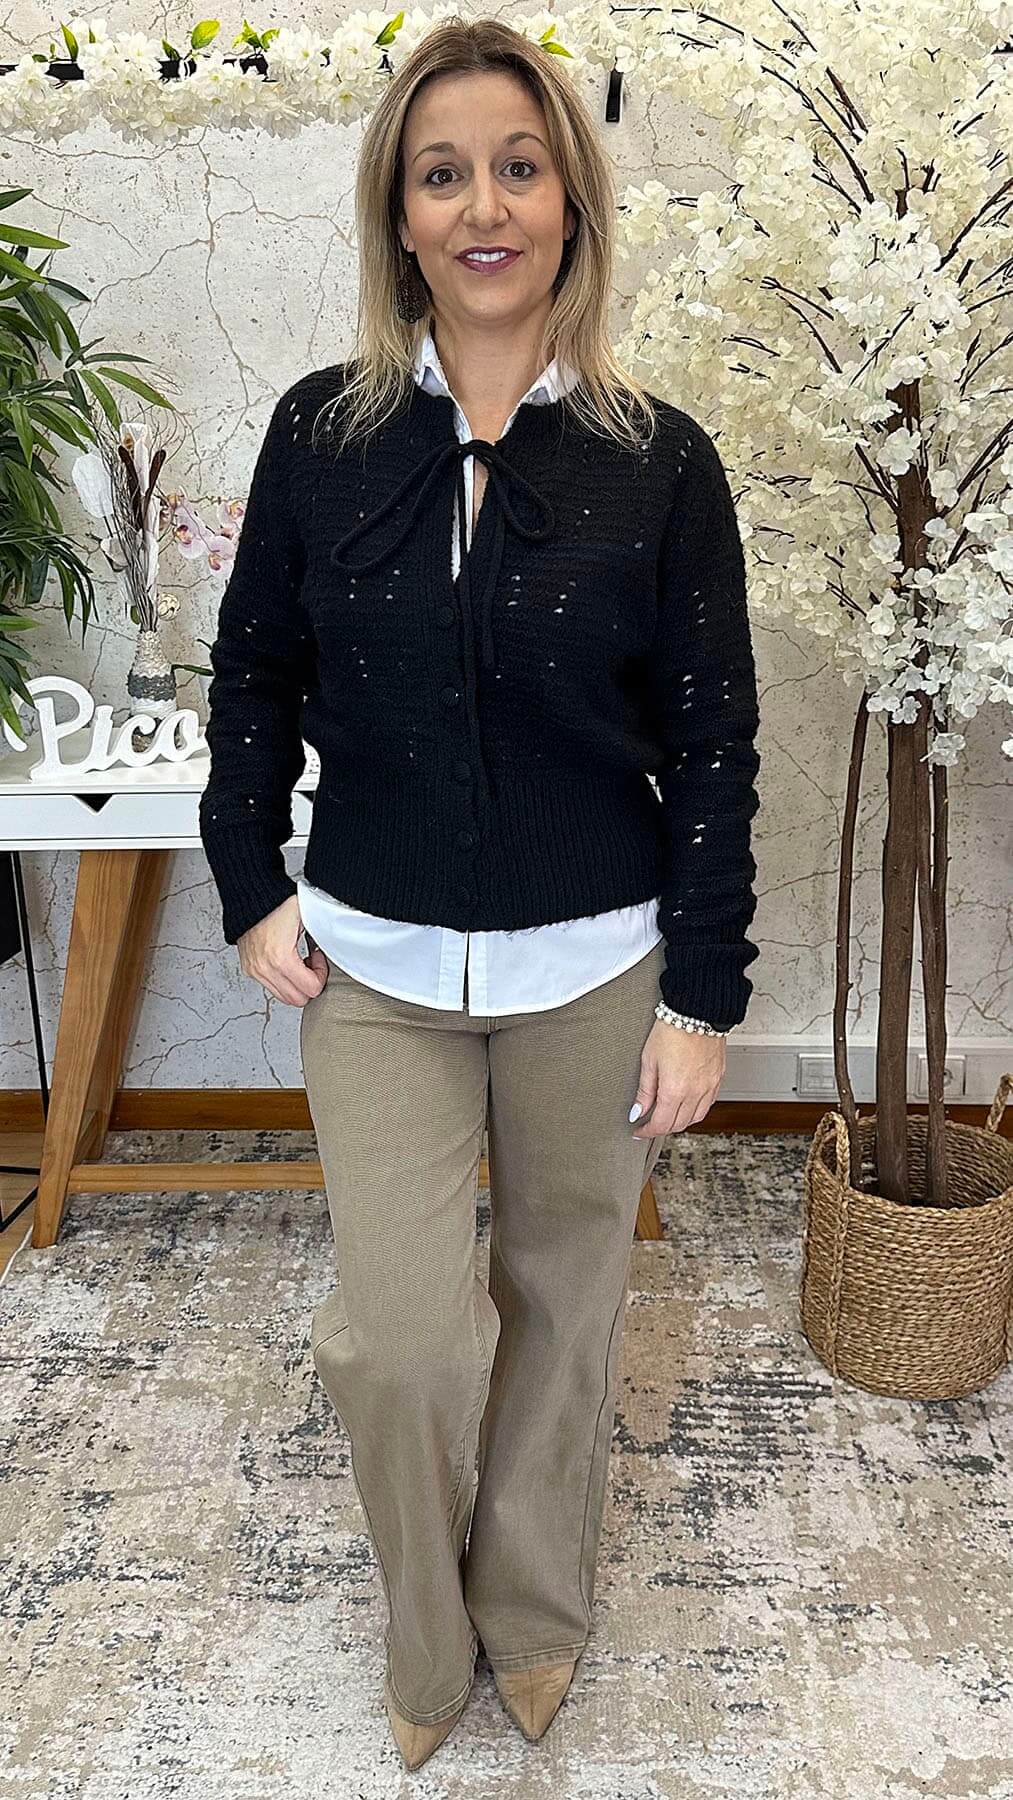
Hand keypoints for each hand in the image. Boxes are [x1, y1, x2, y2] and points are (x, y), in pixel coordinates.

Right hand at [237, 894, 327, 1005]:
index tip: (318, 959)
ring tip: (299, 964)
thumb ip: (322, 936)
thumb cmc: (277, 903)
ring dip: (296, 985)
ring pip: (283, 997)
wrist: (251, 896)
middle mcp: (265, 968)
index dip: (321, 976)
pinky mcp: (249, 969)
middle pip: (297, 999)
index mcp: (281, 958)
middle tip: (311, 965)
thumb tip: (335, 945)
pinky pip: (271, 987)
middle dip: (309, 985)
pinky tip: (287, 963)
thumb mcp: (307, 917)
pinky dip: (283, 981)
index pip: (311, 989)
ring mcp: (255, 970)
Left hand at [629, 1018, 725, 1137]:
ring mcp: (709, 1086)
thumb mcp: (649, 1060)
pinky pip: (708, 1104)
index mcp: (675, 1090)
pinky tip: (686, 1103)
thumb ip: (645, 1090)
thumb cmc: (672, 1030)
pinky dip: (695, 1110)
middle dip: (662, 1128)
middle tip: (649, 1123)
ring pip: (695, 1118)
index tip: (639, 1131)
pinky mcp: (718, 1078)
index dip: (647, 1132)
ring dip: (680, 1121)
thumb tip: (637, 1111)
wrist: (697, 1011)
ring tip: (667, 1114)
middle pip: (678, 1124)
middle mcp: (695, 1092)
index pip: (661, 1124)